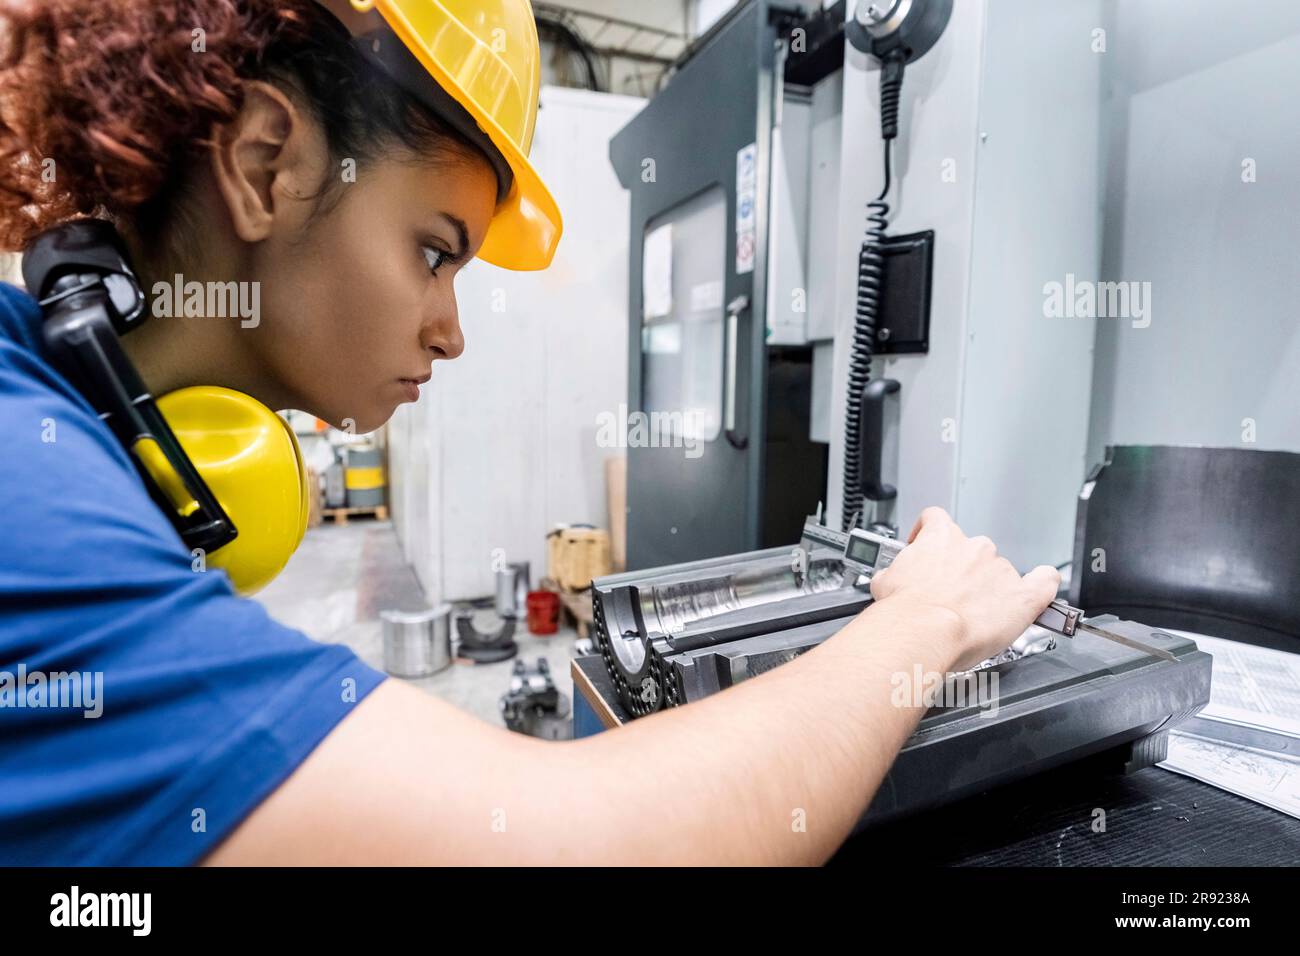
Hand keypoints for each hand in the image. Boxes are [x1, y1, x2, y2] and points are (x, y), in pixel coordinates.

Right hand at [868, 507, 1060, 670]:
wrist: (924, 630)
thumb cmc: (906, 610)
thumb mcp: (885, 583)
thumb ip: (894, 573)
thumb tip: (890, 579)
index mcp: (940, 537)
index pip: (935, 519)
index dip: (929, 533)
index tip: (925, 548)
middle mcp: (974, 547)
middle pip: (971, 549)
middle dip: (962, 570)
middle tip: (948, 594)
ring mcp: (1000, 570)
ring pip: (999, 572)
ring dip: (990, 587)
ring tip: (975, 614)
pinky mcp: (1022, 596)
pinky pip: (1043, 582)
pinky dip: (1044, 583)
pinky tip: (1041, 586)